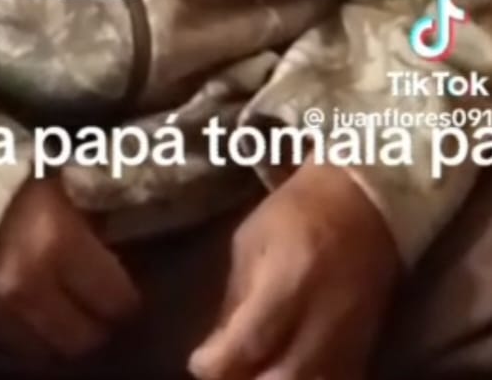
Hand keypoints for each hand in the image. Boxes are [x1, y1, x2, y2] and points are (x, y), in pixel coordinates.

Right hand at [0, 176, 140, 364]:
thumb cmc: (2, 186)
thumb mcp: (56, 191)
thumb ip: (89, 225)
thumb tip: (119, 254)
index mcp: (55, 240)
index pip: (115, 300)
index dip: (124, 298)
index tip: (124, 292)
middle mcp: (28, 287)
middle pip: (84, 338)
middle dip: (95, 324)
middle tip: (96, 307)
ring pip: (51, 355)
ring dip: (61, 337)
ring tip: (63, 314)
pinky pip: (17, 353)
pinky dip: (29, 341)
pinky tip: (32, 317)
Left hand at [189, 163, 400, 379]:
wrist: (365, 202)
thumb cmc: (298, 211)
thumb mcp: (253, 240)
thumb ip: (236, 298)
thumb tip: (216, 347)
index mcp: (290, 279)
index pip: (250, 342)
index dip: (216, 364)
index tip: (199, 363)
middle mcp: (322, 318)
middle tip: (226, 372)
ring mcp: (348, 339)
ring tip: (253, 370)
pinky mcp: (365, 351)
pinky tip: (284, 369)